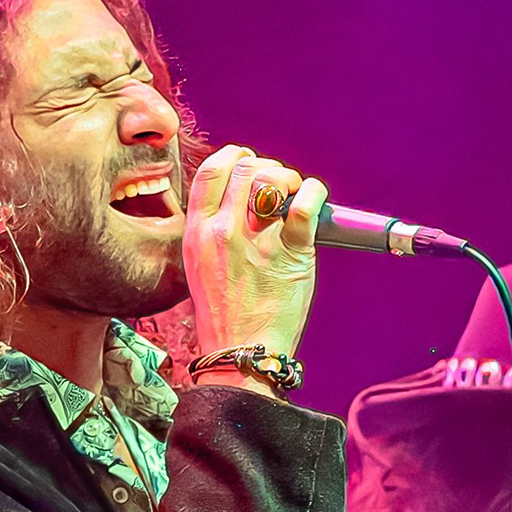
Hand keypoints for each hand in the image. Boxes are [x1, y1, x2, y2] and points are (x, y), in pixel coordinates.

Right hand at [181, 145, 326, 381]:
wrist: (242, 354)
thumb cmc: (226, 317)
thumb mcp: (200, 268)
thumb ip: (213, 231)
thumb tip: (237, 198)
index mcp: (197, 234)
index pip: (210, 172)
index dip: (232, 157)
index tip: (246, 162)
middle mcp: (223, 233)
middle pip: (244, 168)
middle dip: (265, 166)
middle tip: (277, 185)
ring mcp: (257, 243)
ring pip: (272, 179)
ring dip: (288, 177)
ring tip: (294, 194)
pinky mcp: (291, 253)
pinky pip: (305, 204)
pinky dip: (315, 192)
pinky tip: (315, 197)